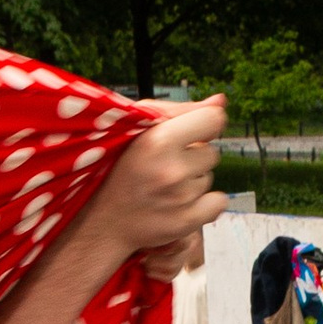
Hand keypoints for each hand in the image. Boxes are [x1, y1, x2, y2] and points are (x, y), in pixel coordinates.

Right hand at [75, 95, 227, 278]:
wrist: (102, 221)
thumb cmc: (116, 168)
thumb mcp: (138, 129)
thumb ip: (181, 111)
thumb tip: (220, 101)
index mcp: (159, 140)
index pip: (213, 120)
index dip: (205, 124)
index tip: (192, 133)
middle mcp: (172, 170)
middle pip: (212, 153)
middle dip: (192, 156)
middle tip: (164, 166)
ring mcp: (180, 199)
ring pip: (209, 178)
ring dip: (192, 180)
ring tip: (163, 185)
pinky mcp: (186, 222)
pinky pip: (218, 202)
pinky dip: (205, 203)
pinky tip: (180, 202)